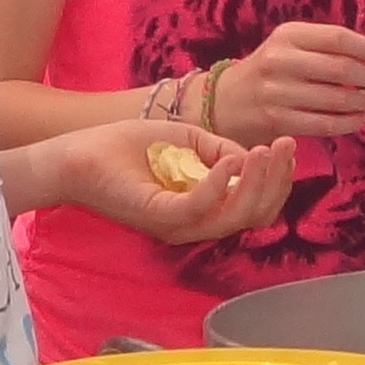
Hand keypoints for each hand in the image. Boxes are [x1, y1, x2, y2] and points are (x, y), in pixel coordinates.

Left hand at [42, 118, 298, 246]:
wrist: (78, 152)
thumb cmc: (127, 146)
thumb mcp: (186, 140)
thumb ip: (220, 150)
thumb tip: (253, 158)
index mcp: (204, 208)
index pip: (255, 207)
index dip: (278, 180)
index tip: (287, 145)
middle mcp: (194, 223)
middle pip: (254, 215)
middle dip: (276, 180)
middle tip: (284, 146)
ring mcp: (176, 224)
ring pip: (234, 216)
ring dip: (256, 182)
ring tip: (263, 152)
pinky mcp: (158, 216)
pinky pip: (200, 209)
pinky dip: (220, 184)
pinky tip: (233, 160)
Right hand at [209, 23, 364, 139]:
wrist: (224, 101)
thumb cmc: (269, 71)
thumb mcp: (289, 46)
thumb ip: (325, 47)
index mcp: (287, 35)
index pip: (339, 38)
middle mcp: (280, 60)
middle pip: (341, 68)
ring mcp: (276, 91)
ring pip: (334, 99)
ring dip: (363, 101)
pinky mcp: (276, 120)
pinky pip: (323, 123)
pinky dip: (348, 123)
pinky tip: (358, 119)